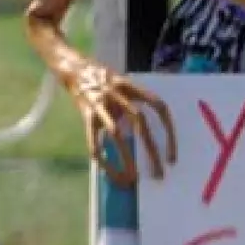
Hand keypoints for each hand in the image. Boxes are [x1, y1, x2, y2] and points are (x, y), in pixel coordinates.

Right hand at [51, 43, 176, 188]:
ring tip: (132, 178)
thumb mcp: (122, 85)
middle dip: (152, 150)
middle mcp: (118, 94)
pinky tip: (108, 172)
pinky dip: (101, 157)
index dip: (169, 131)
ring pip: (116, 134)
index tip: (172, 155)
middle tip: (159, 174)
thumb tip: (141, 134)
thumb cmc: (101, 78)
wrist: (72, 66)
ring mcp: (101, 104)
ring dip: (126, 158)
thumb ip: (132, 105)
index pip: (158, 107)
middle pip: (140, 122)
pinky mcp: (85, 113)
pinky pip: (93, 139)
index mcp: (131, 86)